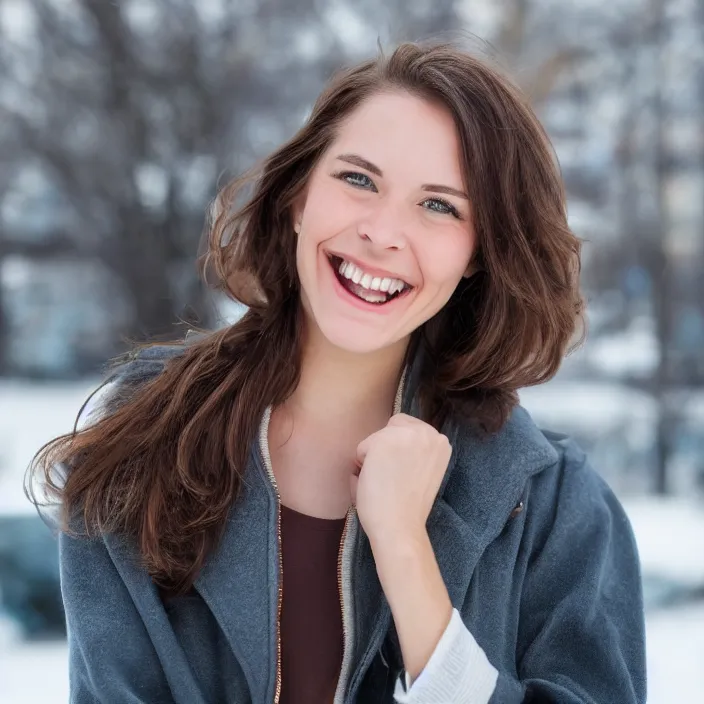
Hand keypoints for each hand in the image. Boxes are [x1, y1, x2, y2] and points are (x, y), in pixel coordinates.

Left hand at [351, 413, 451, 545]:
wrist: (401, 527)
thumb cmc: (409, 506)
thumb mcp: (422, 470)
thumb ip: (412, 452)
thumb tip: (385, 448)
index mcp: (441, 441)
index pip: (408, 427)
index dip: (398, 449)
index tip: (402, 472)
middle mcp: (427, 432)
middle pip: (392, 426)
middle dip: (385, 448)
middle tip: (391, 477)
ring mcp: (406, 434)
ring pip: (376, 437)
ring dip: (373, 457)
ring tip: (384, 482)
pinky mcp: (383, 441)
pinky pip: (361, 449)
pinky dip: (361, 466)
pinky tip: (374, 483)